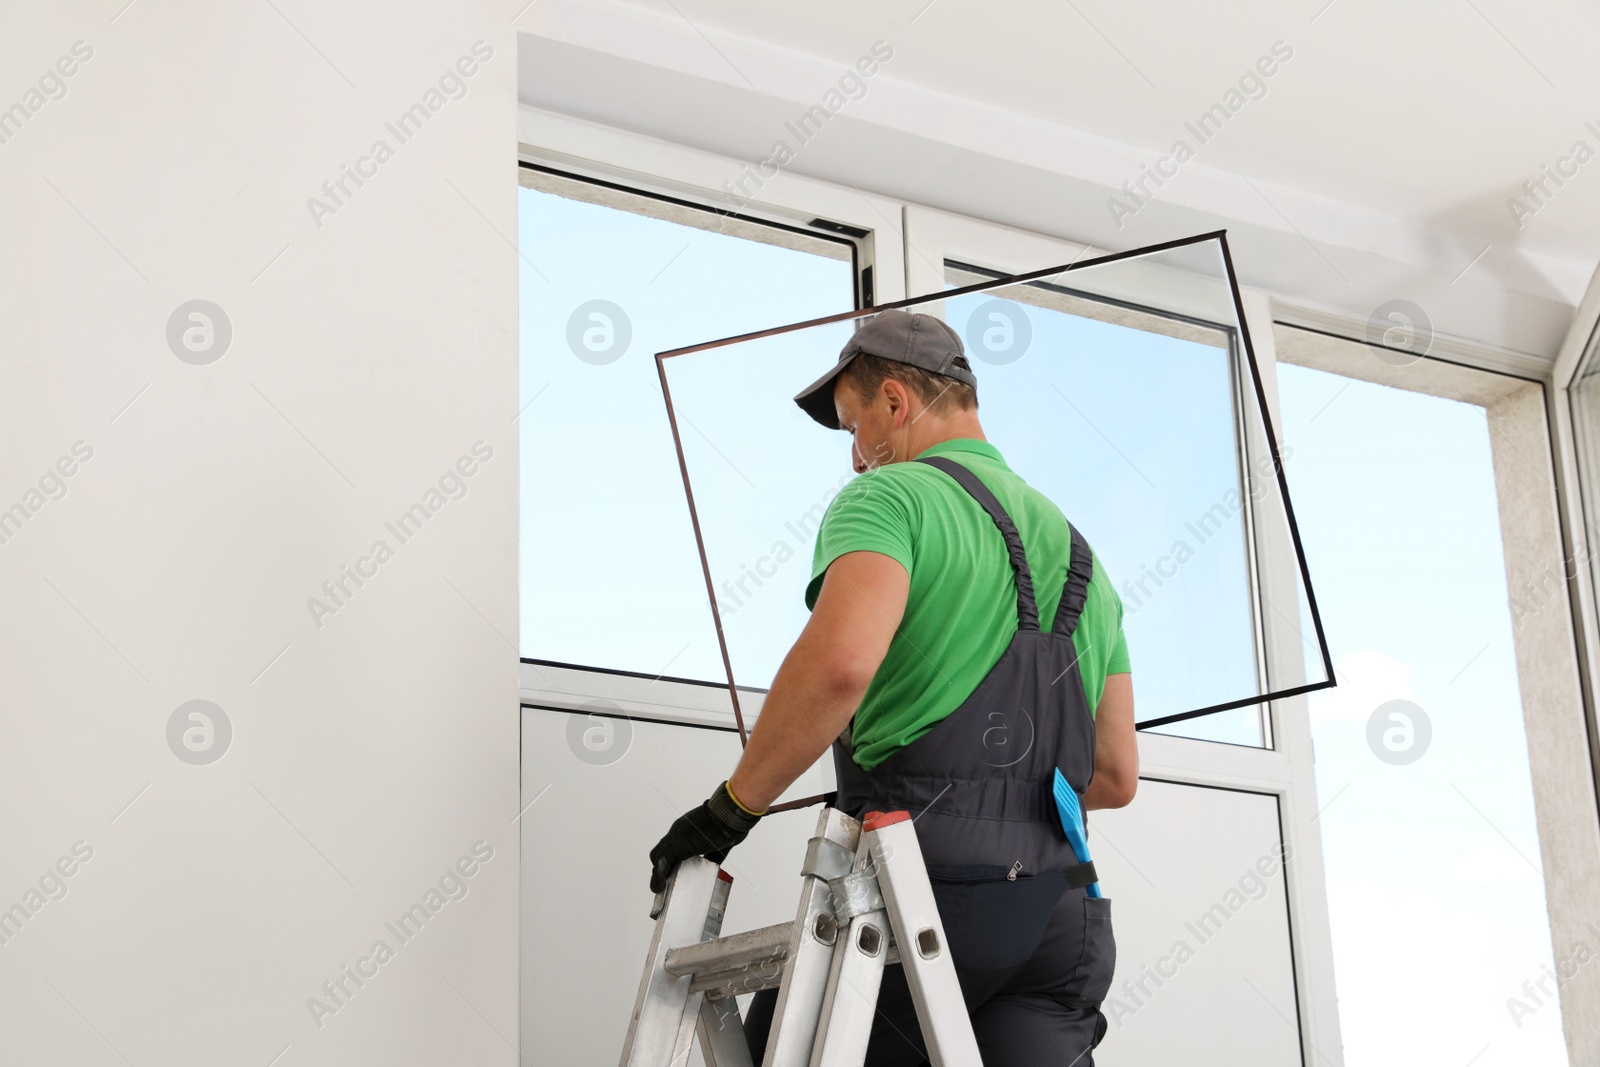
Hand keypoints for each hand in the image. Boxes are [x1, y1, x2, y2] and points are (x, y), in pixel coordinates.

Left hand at [648, 781, 763, 893]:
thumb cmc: (729, 823)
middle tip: (663, 882)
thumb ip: (712, 855)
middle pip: (661, 851)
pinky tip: (660, 885)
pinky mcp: (677, 845)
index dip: (669, 860)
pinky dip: (659, 874)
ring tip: (660, 886)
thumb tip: (711, 865)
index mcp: (687, 829)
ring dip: (658, 873)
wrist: (729, 815)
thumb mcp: (719, 842)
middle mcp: (678, 831)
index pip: (671, 846)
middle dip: (661, 867)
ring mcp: (676, 837)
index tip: (670, 872)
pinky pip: (662, 862)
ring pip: (658, 857)